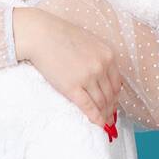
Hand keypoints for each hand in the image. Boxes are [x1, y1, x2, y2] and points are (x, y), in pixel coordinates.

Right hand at [11, 7, 122, 128]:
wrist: (41, 34)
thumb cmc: (61, 35)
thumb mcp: (89, 42)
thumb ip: (99, 57)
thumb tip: (102, 76)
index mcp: (108, 55)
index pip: (117, 83)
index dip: (116, 96)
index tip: (114, 103)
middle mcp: (101, 67)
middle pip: (110, 94)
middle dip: (111, 108)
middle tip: (110, 118)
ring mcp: (88, 78)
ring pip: (101, 102)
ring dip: (104, 114)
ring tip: (104, 122)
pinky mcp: (72, 87)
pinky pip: (88, 106)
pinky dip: (95, 117)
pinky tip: (98, 124)